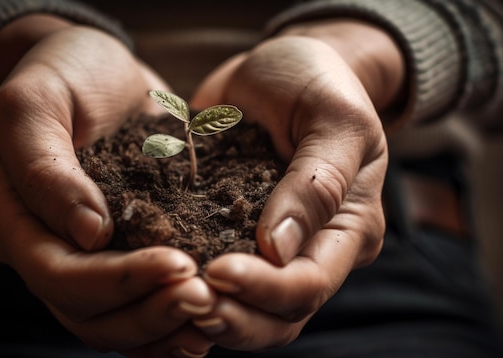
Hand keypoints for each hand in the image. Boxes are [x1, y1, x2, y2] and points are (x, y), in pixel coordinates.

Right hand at [0, 19, 214, 355]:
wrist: (95, 70)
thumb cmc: (59, 75)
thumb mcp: (33, 104)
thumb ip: (45, 168)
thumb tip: (87, 234)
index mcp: (13, 222)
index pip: (57, 275)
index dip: (117, 281)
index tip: (179, 265)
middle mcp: (45, 252)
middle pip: (88, 314)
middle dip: (149, 312)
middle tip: (207, 297)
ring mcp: (83, 260)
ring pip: (115, 324)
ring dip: (164, 326)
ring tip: (215, 311)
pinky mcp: (120, 255)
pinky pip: (139, 306)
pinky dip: (170, 321)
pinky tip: (209, 320)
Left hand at [189, 20, 402, 350]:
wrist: (279, 68)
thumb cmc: (318, 82)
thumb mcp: (334, 116)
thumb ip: (317, 181)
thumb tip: (279, 249)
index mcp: (347, 229)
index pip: (311, 283)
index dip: (266, 289)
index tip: (219, 271)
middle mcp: (310, 250)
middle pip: (278, 316)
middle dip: (233, 316)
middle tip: (185, 300)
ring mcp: (268, 248)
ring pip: (244, 309)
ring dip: (208, 312)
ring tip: (168, 297)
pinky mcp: (228, 234)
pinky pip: (210, 273)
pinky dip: (186, 285)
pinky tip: (155, 279)